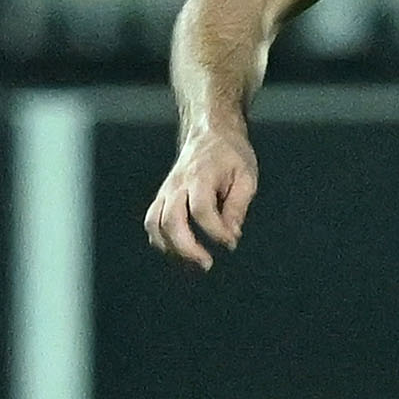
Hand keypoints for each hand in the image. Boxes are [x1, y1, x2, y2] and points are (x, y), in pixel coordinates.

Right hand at [144, 126, 257, 270]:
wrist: (210, 134)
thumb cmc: (231, 155)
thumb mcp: (246, 175)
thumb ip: (238, 206)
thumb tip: (232, 233)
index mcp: (200, 176)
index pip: (202, 209)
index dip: (216, 231)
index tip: (232, 242)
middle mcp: (178, 185)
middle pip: (171, 220)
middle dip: (187, 248)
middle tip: (207, 263)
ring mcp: (166, 191)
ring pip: (154, 224)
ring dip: (171, 249)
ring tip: (192, 263)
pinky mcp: (162, 197)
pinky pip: (152, 223)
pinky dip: (162, 242)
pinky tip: (180, 253)